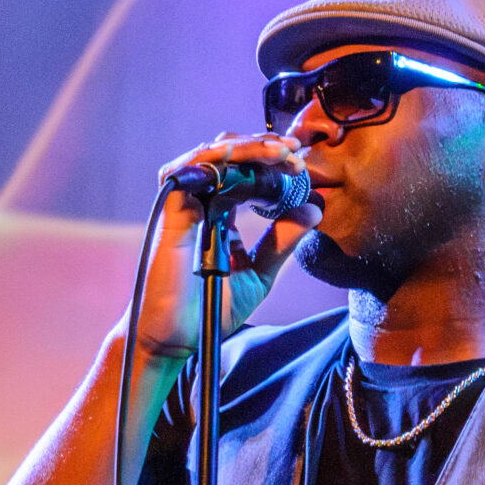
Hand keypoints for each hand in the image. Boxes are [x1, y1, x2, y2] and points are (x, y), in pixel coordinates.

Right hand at [139, 132, 321, 361]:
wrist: (176, 337)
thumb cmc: (209, 310)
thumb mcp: (258, 272)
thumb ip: (282, 242)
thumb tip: (313, 210)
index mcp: (220, 213)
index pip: (247, 174)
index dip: (274, 164)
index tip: (301, 165)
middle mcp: (201, 202)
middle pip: (232, 157)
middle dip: (266, 148)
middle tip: (296, 153)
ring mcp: (185, 204)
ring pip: (213, 155)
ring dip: (249, 147)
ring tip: (281, 152)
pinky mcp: (171, 210)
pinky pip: (190, 169)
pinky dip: (217, 156)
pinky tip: (245, 154)